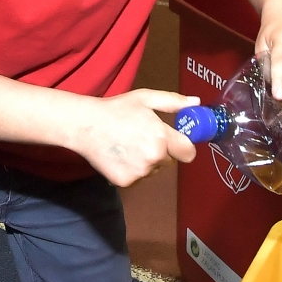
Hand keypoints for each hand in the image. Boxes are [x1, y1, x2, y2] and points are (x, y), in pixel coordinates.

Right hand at [72, 90, 198, 186]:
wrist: (85, 126)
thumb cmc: (116, 109)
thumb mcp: (145, 98)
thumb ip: (174, 102)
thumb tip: (196, 103)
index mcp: (162, 137)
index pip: (188, 153)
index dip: (183, 147)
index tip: (176, 142)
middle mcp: (154, 157)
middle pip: (169, 161)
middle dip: (161, 152)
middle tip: (142, 138)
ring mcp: (140, 172)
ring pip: (153, 170)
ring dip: (147, 161)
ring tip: (128, 145)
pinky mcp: (126, 182)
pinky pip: (138, 178)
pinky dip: (132, 170)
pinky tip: (121, 156)